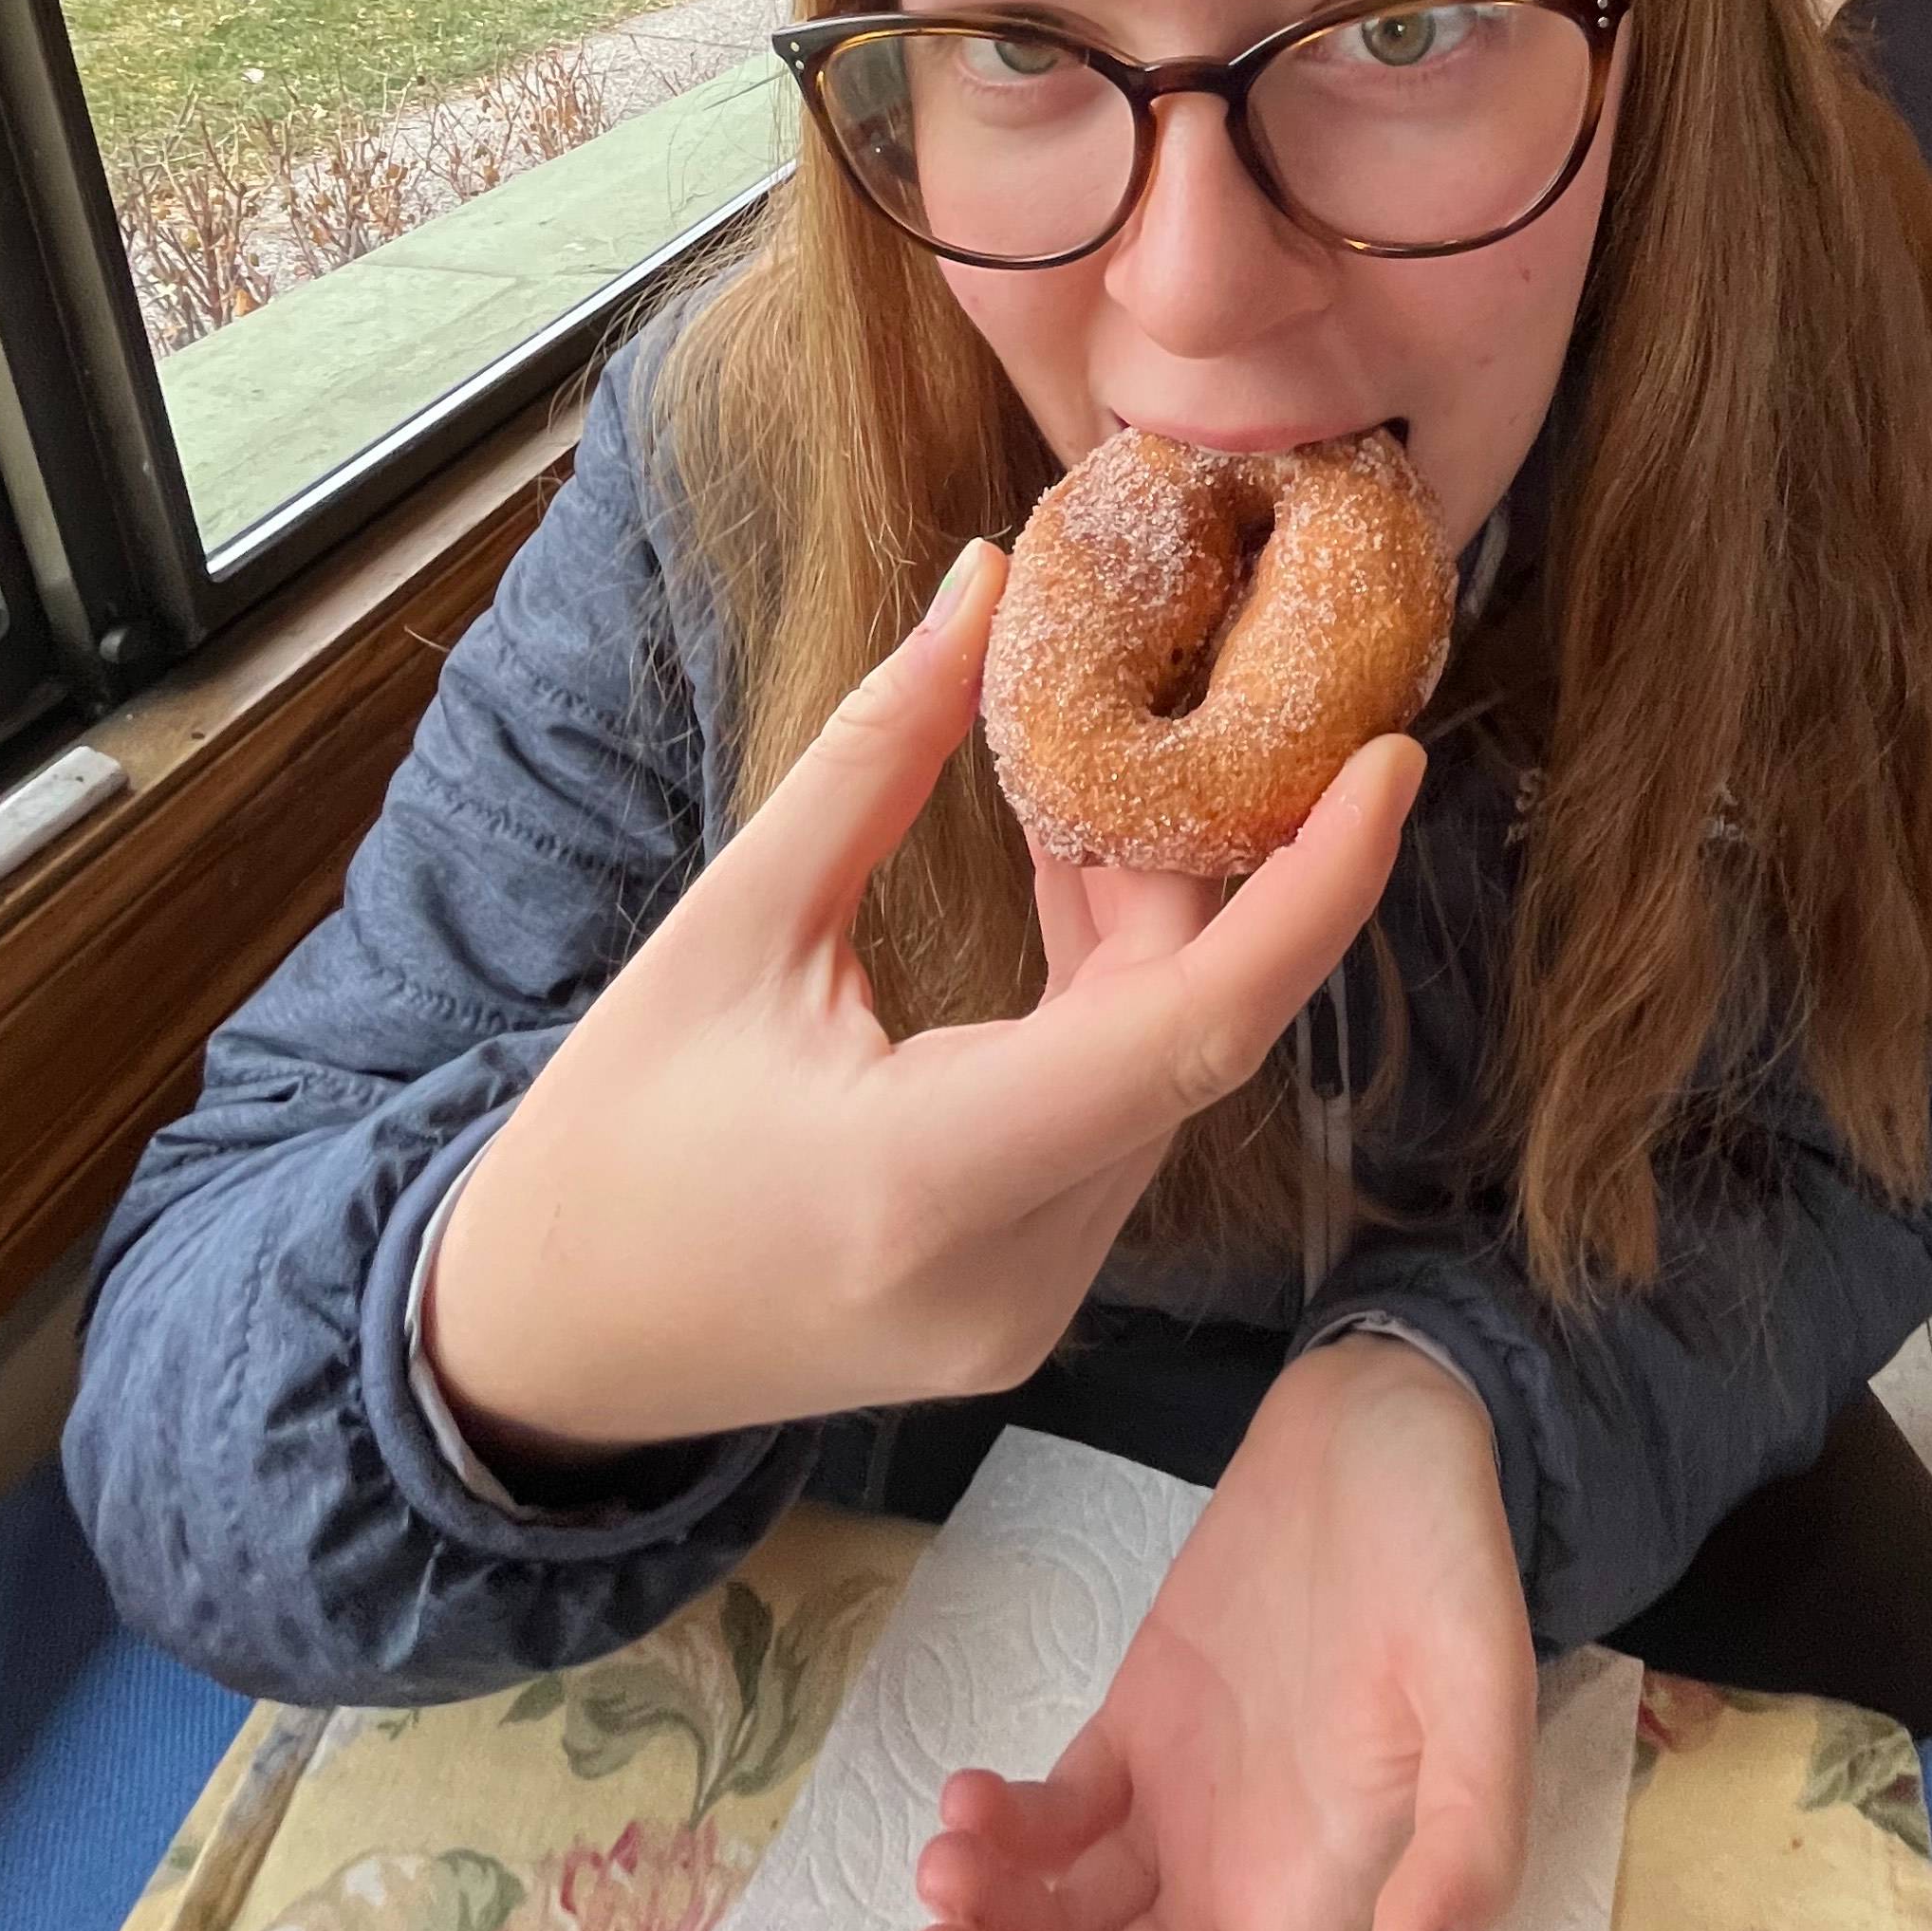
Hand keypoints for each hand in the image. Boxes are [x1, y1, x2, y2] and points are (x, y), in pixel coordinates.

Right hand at [424, 546, 1424, 1469]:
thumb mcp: (729, 925)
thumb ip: (880, 754)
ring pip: (1163, 1078)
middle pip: (1186, 1035)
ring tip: (1112, 776)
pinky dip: (1117, 999)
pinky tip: (1078, 882)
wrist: (541, 1348)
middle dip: (1211, 866)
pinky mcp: (1029, 1305)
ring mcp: (1031, 1309)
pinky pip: (1118, 1122)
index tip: (1389, 768)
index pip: (1192, 1032)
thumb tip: (990, 582)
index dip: (1314, 895)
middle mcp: (1013, 1270)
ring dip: (1159, 927)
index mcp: (927, 1180)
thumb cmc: (609, 1136)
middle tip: (1212, 701)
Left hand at [908, 1336, 1534, 1930]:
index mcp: (1315, 1903)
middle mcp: (1240, 1884)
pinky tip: (967, 1801)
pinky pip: (1051, 1831)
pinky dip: (994, 1840)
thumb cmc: (1446, 1544)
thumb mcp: (1482, 1683)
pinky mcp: (1140, 1730)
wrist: (1390, 1413)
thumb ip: (1463, 1853)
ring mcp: (1183, 1810)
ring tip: (945, 1865)